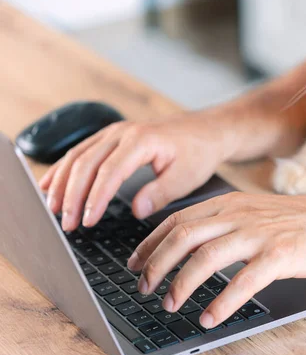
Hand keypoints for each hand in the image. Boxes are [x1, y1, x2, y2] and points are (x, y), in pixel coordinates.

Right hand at [39, 114, 234, 230]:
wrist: (206, 131)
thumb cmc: (198, 152)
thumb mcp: (187, 177)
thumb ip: (160, 193)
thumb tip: (137, 210)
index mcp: (142, 140)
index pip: (109, 172)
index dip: (95, 198)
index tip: (87, 221)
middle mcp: (123, 132)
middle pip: (86, 163)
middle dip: (72, 195)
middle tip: (66, 224)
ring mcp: (114, 132)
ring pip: (77, 155)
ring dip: (62, 183)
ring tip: (52, 209)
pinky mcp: (111, 136)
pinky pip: (80, 151)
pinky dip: (64, 169)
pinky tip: (50, 185)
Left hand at [127, 192, 305, 328]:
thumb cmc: (303, 223)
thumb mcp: (259, 212)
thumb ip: (228, 222)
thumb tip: (195, 243)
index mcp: (232, 202)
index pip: (179, 219)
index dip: (151, 243)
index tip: (136, 262)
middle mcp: (241, 214)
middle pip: (184, 237)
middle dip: (156, 264)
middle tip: (143, 287)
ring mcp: (261, 233)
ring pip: (206, 257)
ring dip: (182, 284)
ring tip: (170, 305)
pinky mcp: (281, 254)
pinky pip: (243, 282)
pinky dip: (222, 302)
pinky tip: (210, 318)